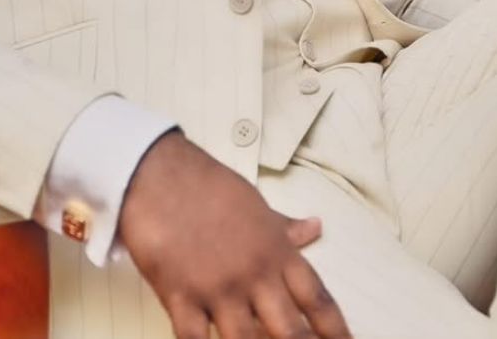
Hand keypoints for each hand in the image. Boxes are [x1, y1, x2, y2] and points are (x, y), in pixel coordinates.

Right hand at [118, 130, 351, 338]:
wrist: (160, 174)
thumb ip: (283, 227)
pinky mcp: (181, 296)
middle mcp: (253, 274)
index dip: (336, 331)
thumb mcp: (255, 204)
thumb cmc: (208, 186)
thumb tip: (314, 228)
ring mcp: (218, 288)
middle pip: (291, 331)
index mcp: (276, 250)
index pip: (317, 299)